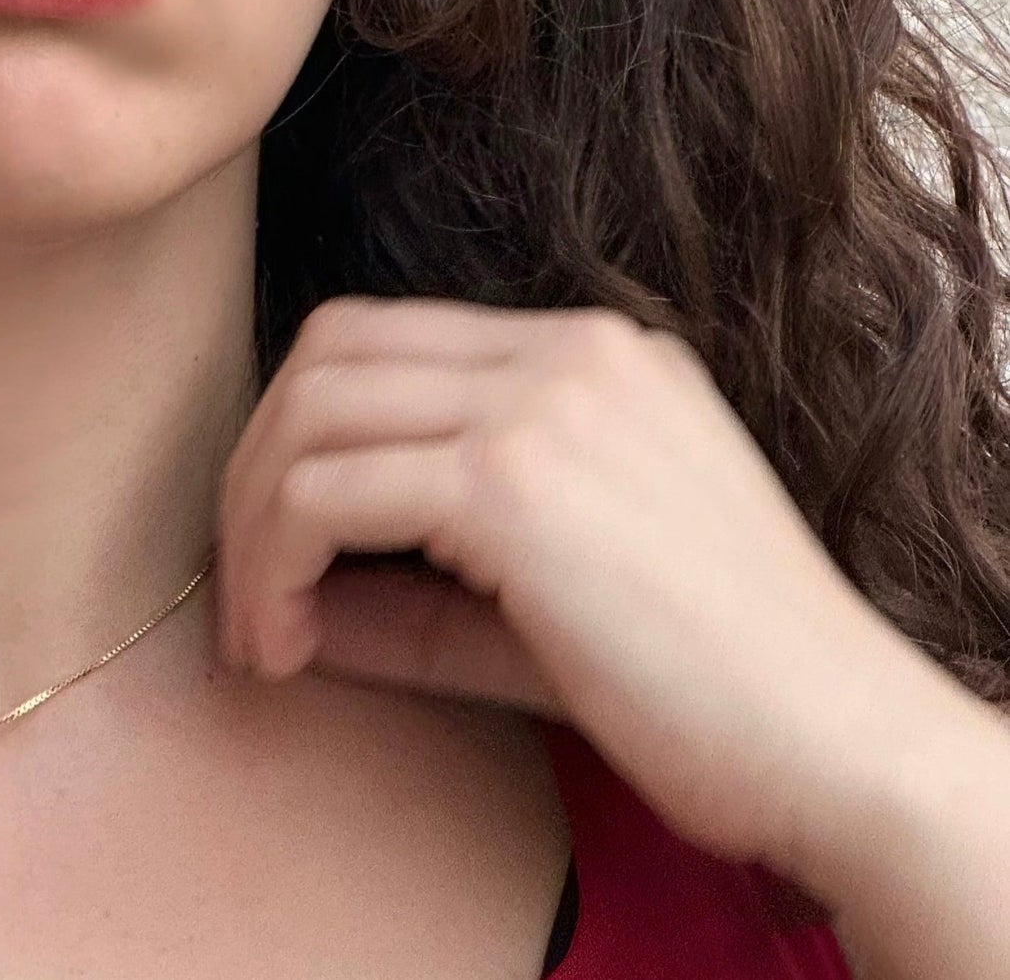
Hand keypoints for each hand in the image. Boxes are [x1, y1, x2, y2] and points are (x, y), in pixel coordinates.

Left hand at [213, 296, 936, 887]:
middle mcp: (565, 351)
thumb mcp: (546, 610)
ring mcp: (541, 402)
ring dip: (251, 524)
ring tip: (261, 631)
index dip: (305, 435)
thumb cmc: (711, 692)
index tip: (280, 552)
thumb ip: (418, 587)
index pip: (388, 339)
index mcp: (590, 356)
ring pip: (312, 411)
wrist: (841, 748)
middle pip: (332, 352)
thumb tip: (287, 592)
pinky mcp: (514, 479)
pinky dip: (273, 564)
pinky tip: (287, 643)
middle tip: (246, 589)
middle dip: (257, 467)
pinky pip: (325, 492)